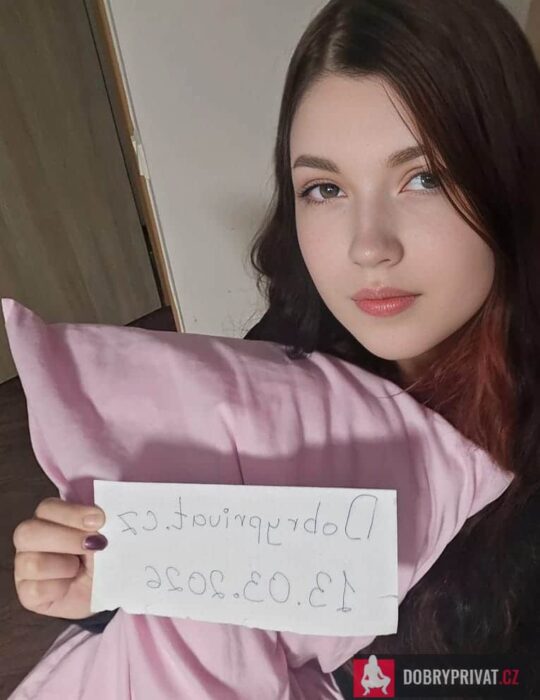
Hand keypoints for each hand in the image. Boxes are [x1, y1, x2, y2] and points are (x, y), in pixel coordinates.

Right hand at [13, 496, 107, 619]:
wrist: (111, 592)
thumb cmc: (106, 557)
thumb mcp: (106, 536)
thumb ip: (97, 523)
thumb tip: (97, 516)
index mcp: (51, 518)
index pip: (47, 508)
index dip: (72, 513)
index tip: (99, 520)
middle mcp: (32, 540)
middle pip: (27, 532)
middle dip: (65, 538)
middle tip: (94, 546)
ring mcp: (25, 568)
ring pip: (29, 562)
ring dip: (64, 565)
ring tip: (79, 569)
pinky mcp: (26, 594)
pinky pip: (34, 590)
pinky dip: (58, 589)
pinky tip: (69, 587)